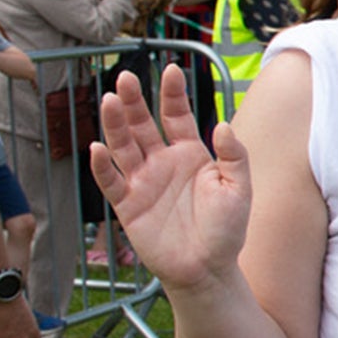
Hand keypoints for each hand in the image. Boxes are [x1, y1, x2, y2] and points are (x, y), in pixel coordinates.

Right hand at [88, 64, 248, 292]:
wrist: (208, 269)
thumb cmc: (227, 229)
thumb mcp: (239, 189)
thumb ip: (234, 156)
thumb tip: (222, 124)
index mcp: (191, 153)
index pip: (177, 115)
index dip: (172, 93)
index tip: (170, 69)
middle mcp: (163, 162)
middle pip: (143, 124)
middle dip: (135, 101)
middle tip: (126, 78)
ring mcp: (143, 181)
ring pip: (123, 146)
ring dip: (115, 124)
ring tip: (111, 101)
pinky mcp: (128, 204)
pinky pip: (111, 181)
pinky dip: (102, 166)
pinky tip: (98, 148)